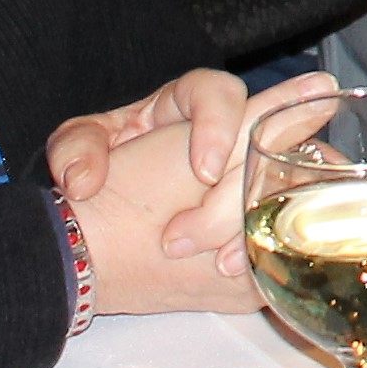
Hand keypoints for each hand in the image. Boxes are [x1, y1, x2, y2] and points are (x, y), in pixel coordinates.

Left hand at [50, 70, 335, 262]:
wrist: (107, 219)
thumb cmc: (101, 166)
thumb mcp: (80, 148)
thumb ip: (75, 151)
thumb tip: (85, 178)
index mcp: (189, 103)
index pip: (219, 93)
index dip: (220, 126)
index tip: (204, 171)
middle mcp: (233, 128)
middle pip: (263, 141)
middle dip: (235, 192)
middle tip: (191, 235)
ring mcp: (256, 169)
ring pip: (289, 179)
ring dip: (264, 221)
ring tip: (221, 265)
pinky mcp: (263, 209)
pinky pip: (292, 216)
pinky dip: (274, 245)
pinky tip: (244, 274)